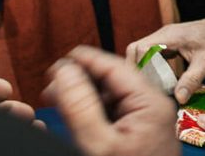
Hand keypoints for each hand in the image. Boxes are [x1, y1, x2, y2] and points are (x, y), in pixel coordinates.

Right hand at [43, 46, 178, 155]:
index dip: (84, 61)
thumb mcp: (99, 144)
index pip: (113, 66)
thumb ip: (80, 106)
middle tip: (52, 86)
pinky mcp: (140, 135)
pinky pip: (115, 114)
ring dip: (85, 96)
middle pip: (112, 80)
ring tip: (58, 101)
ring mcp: (147, 121)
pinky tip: (76, 118)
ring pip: (111, 97)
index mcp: (149, 102)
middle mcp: (152, 107)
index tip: (59, 62)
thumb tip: (64, 71)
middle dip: (81, 80)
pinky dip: (94, 112)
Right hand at [125, 12, 204, 103]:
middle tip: (146, 89)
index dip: (139, 67)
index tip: (145, 85)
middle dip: (138, 70)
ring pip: (142, 53)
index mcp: (169, 36)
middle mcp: (162, 35)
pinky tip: (161, 81)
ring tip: (153, 87)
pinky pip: (152, 55)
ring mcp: (164, 38)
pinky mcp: (168, 43)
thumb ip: (192, 80)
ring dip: (145, 69)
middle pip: (136, 51)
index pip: (140, 49)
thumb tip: (179, 99)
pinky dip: (153, 67)